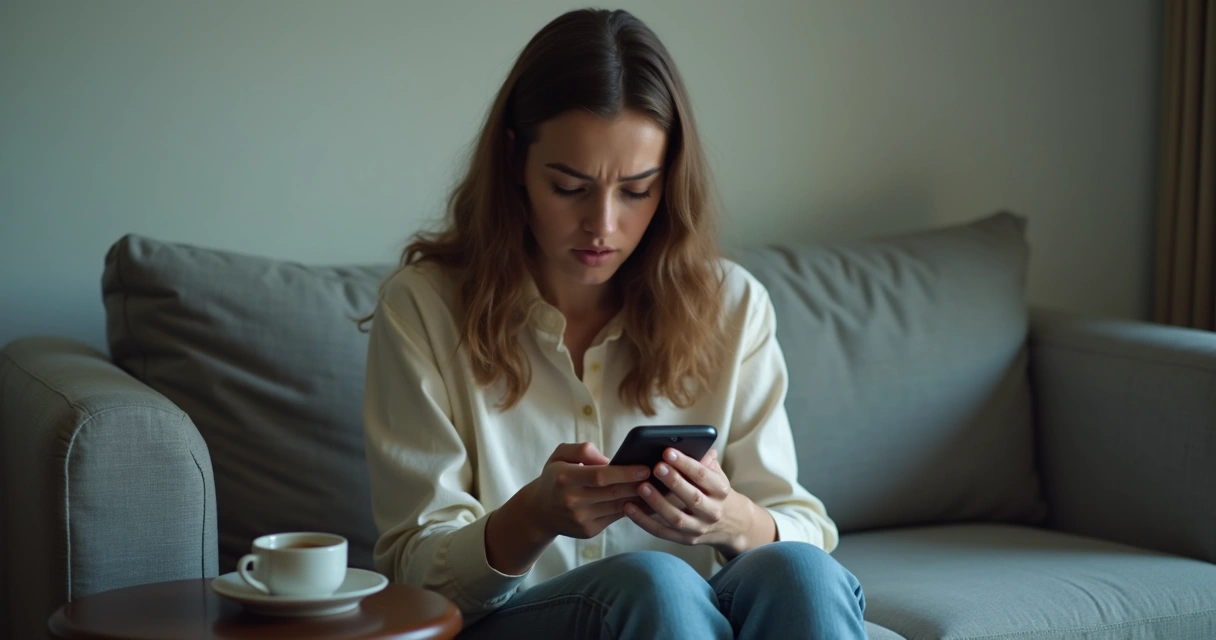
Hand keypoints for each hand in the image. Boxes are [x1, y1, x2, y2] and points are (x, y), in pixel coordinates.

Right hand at [523, 442, 650, 539]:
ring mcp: (581, 519)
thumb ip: (582, 449)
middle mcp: (572, 500)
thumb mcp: (560, 455)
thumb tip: (608, 459)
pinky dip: (634, 509)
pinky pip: (616, 518)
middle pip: (613, 492)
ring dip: (641, 498)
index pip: (600, 476)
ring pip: (618, 507)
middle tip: (662, 477)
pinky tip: (648, 501)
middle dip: (639, 485)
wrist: (540, 511)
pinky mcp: (588, 531)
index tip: (646, 467)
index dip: (625, 472)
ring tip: (660, 488)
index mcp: (564, 478)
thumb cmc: (555, 477)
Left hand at [624, 448, 773, 558]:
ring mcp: (699, 528)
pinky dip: (644, 521)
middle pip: (692, 498)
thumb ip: (704, 460)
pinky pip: (662, 532)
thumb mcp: (718, 475)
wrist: (733, 524)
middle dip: (673, 482)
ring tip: (641, 487)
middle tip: (655, 467)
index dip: (685, 464)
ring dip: (657, 502)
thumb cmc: (716, 492)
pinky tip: (629, 508)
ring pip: (676, 518)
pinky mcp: (686, 540)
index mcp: (721, 491)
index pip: (703, 476)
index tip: (667, 452)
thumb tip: (689, 444)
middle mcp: (713, 512)